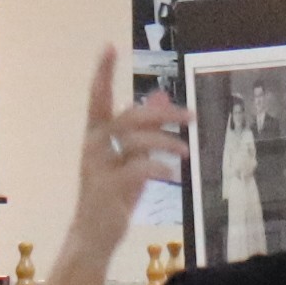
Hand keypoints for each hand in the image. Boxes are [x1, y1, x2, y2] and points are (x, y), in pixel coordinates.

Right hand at [72, 48, 184, 239]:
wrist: (94, 237)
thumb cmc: (113, 196)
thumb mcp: (132, 160)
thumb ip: (145, 131)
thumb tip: (162, 99)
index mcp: (96, 136)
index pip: (98, 98)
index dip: (102, 73)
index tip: (109, 47)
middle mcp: (94, 146)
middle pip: (129, 117)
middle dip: (162, 114)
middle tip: (191, 116)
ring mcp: (98, 167)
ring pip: (134, 141)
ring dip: (165, 142)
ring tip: (187, 151)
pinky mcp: (107, 189)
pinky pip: (136, 169)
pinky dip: (157, 167)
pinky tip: (173, 173)